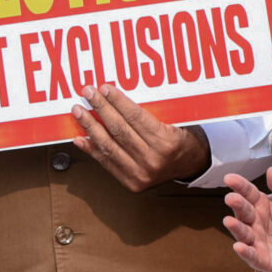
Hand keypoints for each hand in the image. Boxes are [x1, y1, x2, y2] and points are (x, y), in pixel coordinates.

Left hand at [72, 85, 207, 192]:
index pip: (136, 117)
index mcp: (167, 142)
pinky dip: (91, 150)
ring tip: (79, 112)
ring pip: (109, 146)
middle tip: (88, 94)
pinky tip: (80, 137)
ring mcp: (141, 174)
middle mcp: (153, 160)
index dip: (118, 101)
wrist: (192, 166)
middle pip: (119, 130)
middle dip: (100, 108)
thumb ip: (151, 114)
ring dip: (90, 127)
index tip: (105, 88)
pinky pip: (107, 163)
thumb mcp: (176, 122)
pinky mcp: (132, 183)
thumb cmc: (184, 140)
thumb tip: (119, 99)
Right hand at [223, 167, 271, 271]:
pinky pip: (250, 254)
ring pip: (243, 233)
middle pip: (243, 211)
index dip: (239, 186)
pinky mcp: (258, 257)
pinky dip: (244, 251)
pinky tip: (238, 246)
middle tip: (231, 198)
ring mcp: (253, 239)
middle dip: (237, 205)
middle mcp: (253, 221)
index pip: (248, 193)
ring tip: (229, 221)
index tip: (229, 178)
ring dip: (236, 227)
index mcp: (259, 204)